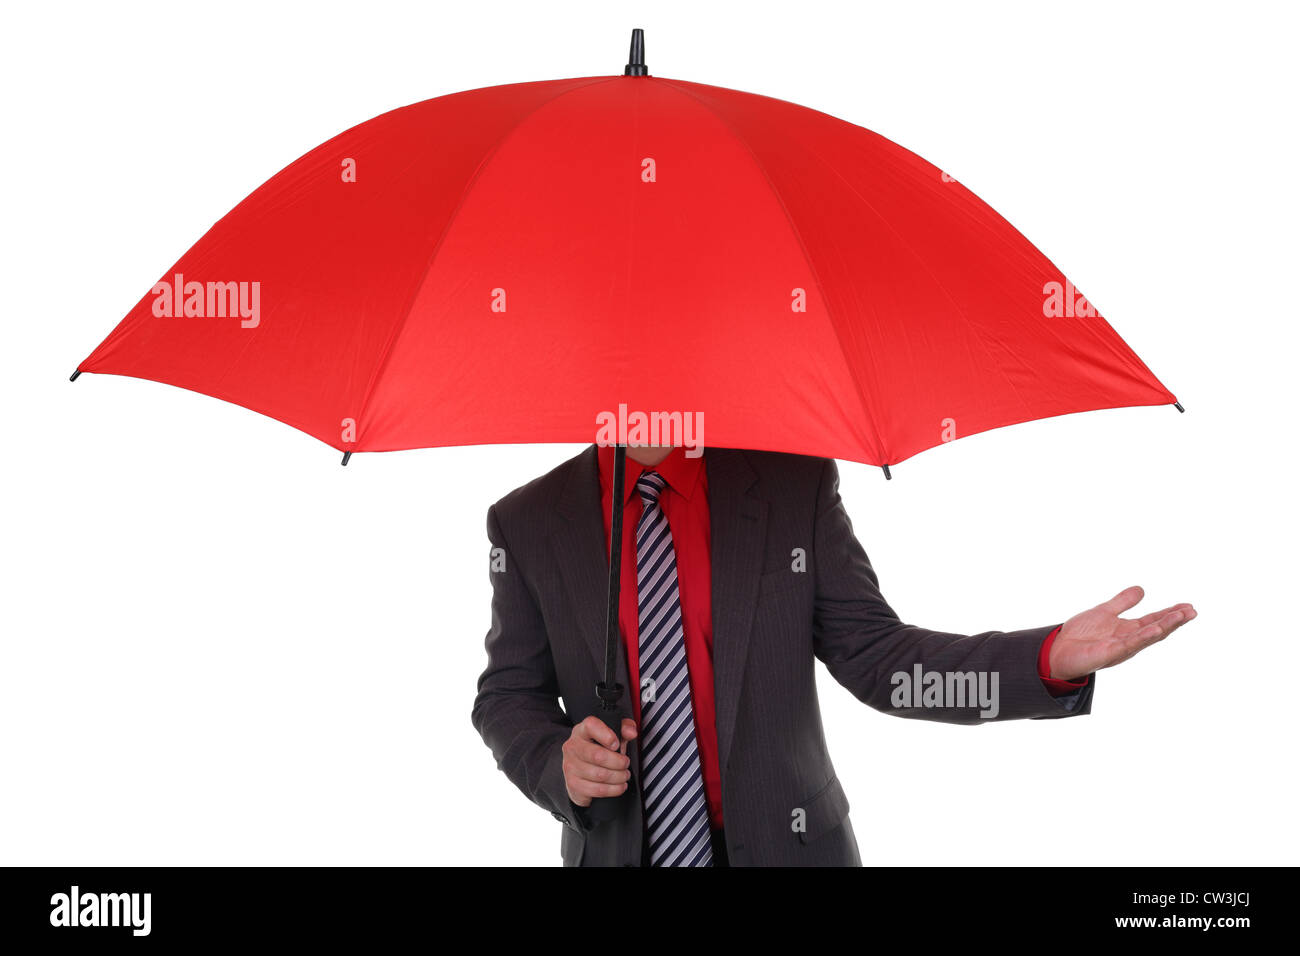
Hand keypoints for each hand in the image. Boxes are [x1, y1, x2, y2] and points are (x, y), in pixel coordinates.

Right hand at [561, 716, 636, 806]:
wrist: (578, 770)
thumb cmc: (599, 749)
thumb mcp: (613, 734)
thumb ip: (624, 728)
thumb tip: (631, 733)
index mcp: (582, 731)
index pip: (591, 726)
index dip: (607, 735)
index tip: (617, 744)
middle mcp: (572, 746)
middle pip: (598, 755)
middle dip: (619, 762)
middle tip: (626, 764)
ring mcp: (570, 766)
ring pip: (600, 775)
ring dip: (618, 777)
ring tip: (625, 775)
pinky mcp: (573, 784)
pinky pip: (597, 790)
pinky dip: (613, 790)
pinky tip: (620, 786)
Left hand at [1050, 585, 1195, 680]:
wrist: (1058, 650)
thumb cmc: (1081, 635)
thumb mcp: (1105, 612)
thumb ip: (1122, 602)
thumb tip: (1142, 589)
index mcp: (1129, 630)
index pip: (1154, 620)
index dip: (1171, 614)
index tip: (1188, 606)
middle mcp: (1129, 640)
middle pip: (1157, 629)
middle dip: (1175, 620)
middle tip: (1193, 611)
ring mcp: (1121, 647)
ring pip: (1148, 636)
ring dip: (1166, 626)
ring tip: (1182, 616)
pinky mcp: (1110, 653)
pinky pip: (1130, 644)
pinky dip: (1144, 637)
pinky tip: (1156, 629)